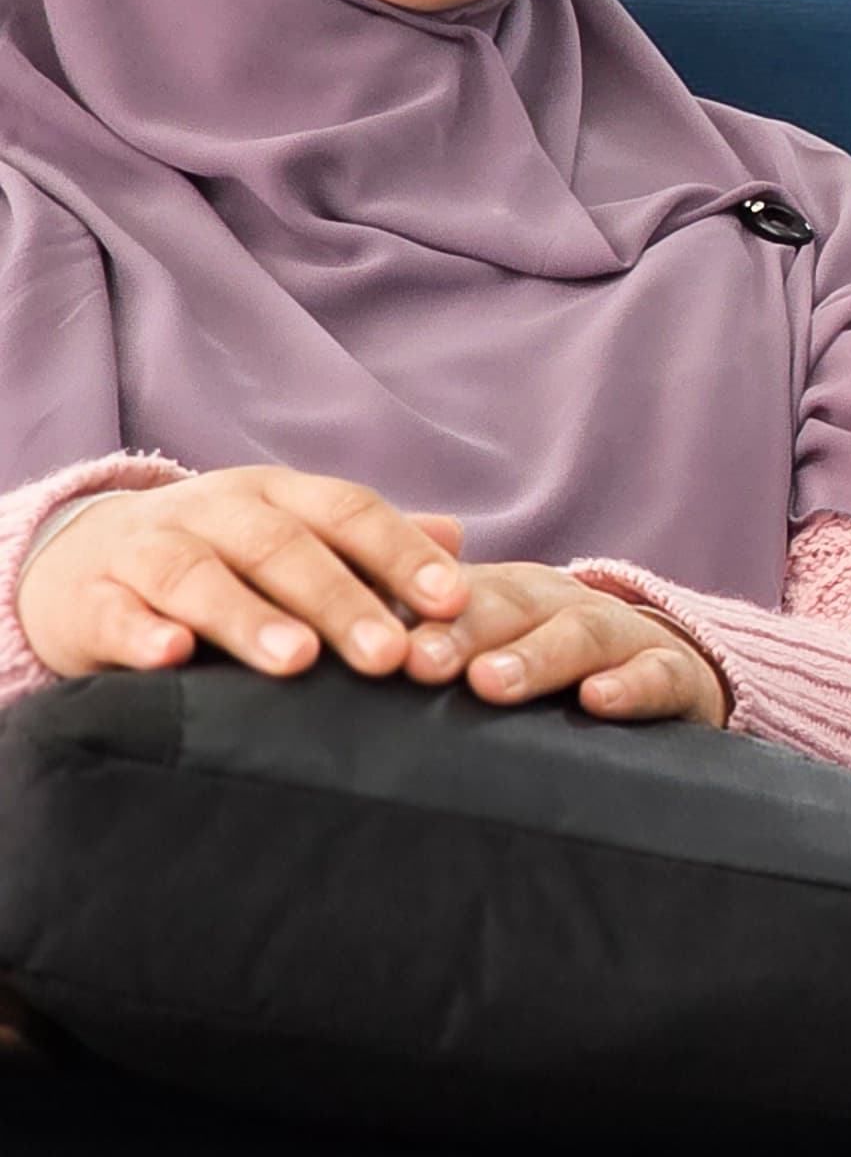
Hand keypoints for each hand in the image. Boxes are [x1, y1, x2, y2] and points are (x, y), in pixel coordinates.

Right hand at [16, 466, 467, 680]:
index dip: (403, 553)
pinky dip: (142, 634)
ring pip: (197, 576)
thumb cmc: (222, 559)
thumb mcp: (296, 536)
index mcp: (278, 496)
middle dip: (338, 599)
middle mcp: (215, 512)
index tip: (454, 601)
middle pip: (281, 547)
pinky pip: (115, 614)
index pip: (349, 511)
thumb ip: (371, 544)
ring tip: (296, 660)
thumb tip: (460, 537)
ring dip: (249, 617)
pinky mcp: (90, 600)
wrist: (85, 563)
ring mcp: (148, 550)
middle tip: (387, 655)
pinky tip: (172, 656)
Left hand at [401, 561, 725, 725]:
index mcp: (503, 595)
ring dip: (533, 657)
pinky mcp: (676, 672)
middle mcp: (558, 603)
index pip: (452, 592)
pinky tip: (597, 701)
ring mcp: (621, 635)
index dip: (414, 614)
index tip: (369, 645)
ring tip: (491, 684)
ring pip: (577, 634)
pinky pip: (658, 672)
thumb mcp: (483, 649)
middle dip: (461, 632)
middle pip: (508, 605)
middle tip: (416, 663)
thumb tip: (305, 648)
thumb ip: (413, 644)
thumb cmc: (544, 671)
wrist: (666, 671)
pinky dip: (630, 684)